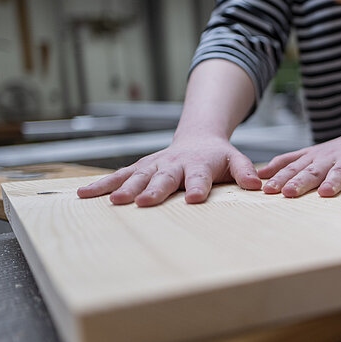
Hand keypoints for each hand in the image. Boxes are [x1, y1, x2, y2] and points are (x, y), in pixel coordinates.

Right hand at [77, 136, 261, 205]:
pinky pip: (118, 176)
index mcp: (198, 166)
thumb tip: (257, 186)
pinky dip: (101, 185)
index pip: (198, 178)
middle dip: (154, 190)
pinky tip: (83, 195)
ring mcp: (153, 166)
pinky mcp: (139, 168)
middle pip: (163, 179)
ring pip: (137, 177)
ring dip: (125, 189)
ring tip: (114, 202)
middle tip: (145, 202)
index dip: (196, 187)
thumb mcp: (235, 160)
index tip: (193, 198)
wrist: (197, 139)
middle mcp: (173, 166)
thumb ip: (244, 172)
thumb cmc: (217, 157)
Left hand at [258, 103, 340, 197]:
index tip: (266, 190)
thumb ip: (287, 163)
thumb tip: (261, 174)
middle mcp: (329, 158)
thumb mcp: (310, 155)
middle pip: (313, 171)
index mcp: (313, 158)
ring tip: (326, 192)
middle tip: (288, 193)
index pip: (293, 169)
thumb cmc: (338, 151)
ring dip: (333, 181)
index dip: (280, 179)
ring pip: (340, 171)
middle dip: (300, 181)